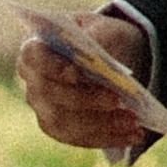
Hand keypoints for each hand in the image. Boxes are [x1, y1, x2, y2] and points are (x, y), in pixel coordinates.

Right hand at [17, 4, 158, 155]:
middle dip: (86, 99)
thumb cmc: (102, 37)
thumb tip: (100, 61)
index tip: (77, 72)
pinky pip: (79, 138)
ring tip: (134, 122)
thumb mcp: (104, 28)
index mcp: (35, 46)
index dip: (52, 66)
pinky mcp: (58, 128)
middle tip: (119, 100)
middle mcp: (32, 80)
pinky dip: (108, 137)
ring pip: (65, 122)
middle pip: (50, 94)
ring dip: (101, 124)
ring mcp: (42, 107)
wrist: (110, 54)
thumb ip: (99, 38)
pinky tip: (133, 134)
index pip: (33, 57)